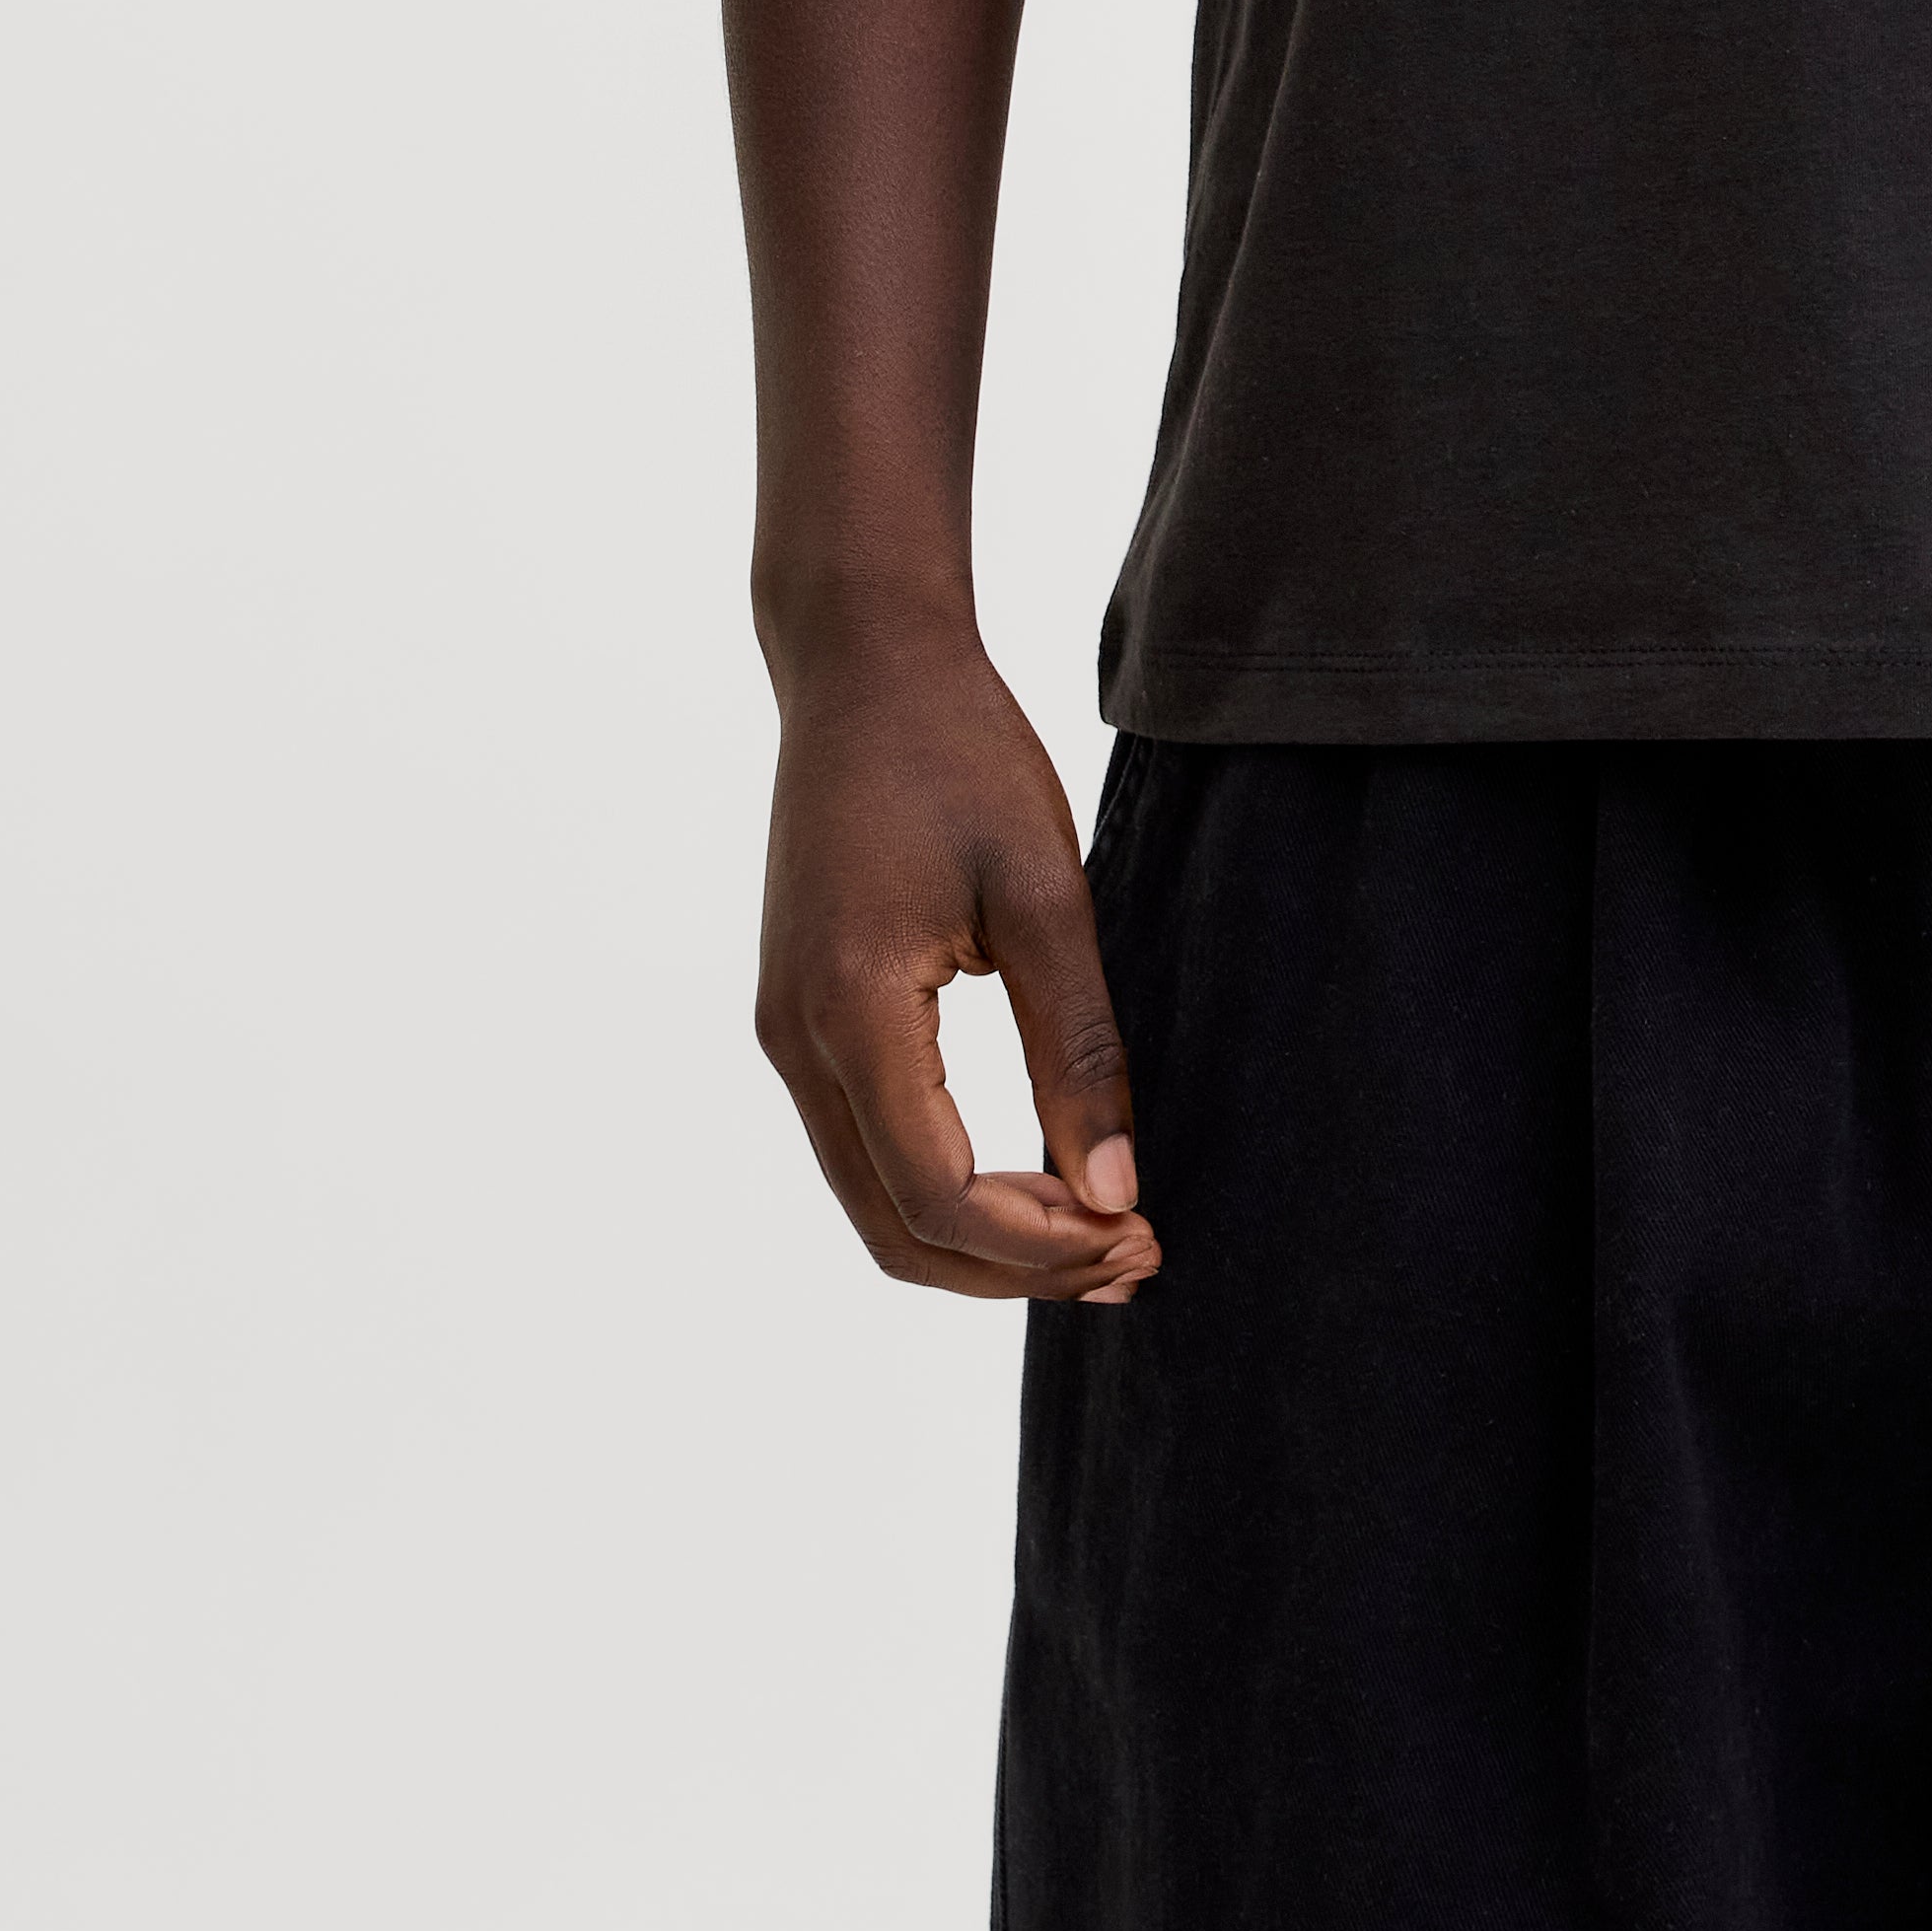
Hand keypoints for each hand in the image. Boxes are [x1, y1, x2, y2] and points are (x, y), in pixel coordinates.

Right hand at [754, 625, 1159, 1305]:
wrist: (865, 663)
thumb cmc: (962, 756)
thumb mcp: (1047, 894)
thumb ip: (1079, 1049)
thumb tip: (1118, 1192)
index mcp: (853, 1012)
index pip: (938, 1195)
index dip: (1040, 1244)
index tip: (1143, 1237)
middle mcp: (797, 1041)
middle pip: (895, 1229)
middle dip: (1015, 1268)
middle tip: (1134, 1260)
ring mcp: (788, 1032)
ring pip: (874, 1202)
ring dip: (982, 1239)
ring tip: (1101, 1229)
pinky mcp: (801, 1013)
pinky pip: (865, 1146)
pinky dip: (946, 1188)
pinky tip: (1035, 1176)